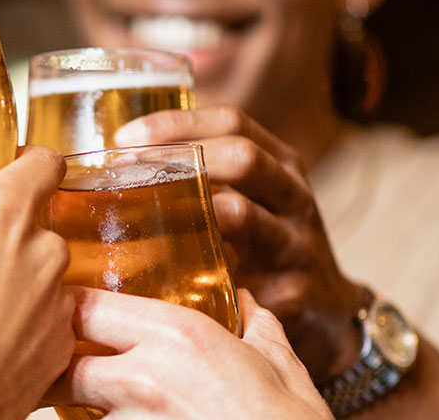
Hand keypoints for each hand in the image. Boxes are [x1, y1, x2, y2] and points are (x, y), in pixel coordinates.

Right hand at [0, 139, 75, 419]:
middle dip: (4, 232)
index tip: (3, 172)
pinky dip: (23, 326)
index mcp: (1, 214)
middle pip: (37, 221)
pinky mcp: (58, 351)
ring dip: (16, 279)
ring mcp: (56, 306)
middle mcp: (43, 254)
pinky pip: (49, 324)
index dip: (27, 161)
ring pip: (43, 274)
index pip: (46, 161)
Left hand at [48, 288, 331, 418]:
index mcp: (176, 336)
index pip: (84, 307)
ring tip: (114, 413)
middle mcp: (143, 377)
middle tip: (65, 374)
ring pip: (78, 416)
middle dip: (59, 371)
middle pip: (62, 367)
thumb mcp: (284, 372)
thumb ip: (260, 332)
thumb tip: (250, 307)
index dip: (67, 311)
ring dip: (89, 414)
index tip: (61, 315)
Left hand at [114, 106, 365, 379]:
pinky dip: (197, 272)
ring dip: (183, 212)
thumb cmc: (265, 247)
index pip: (232, 123)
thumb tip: (112, 167)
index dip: (177, 123)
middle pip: (241, 157)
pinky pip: (239, 277)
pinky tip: (159, 273)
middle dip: (177, 158)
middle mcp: (294, 196)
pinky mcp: (292, 291)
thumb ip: (202, 179)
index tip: (125, 136)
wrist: (326, 315)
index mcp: (281, 164)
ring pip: (241, 213)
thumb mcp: (249, 200)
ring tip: (134, 215)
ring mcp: (296, 243)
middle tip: (124, 171)